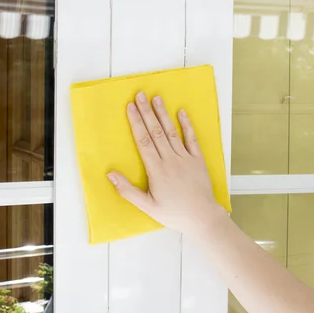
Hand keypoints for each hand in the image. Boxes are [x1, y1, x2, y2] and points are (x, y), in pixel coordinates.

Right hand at [107, 92, 225, 237]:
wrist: (202, 217)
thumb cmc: (173, 214)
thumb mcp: (147, 206)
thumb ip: (128, 190)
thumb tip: (110, 174)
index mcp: (157, 170)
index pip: (143, 141)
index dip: (136, 122)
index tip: (130, 108)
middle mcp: (171, 160)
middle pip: (156, 132)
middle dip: (147, 112)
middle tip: (140, 95)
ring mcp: (185, 158)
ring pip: (172, 132)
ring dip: (163, 114)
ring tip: (156, 98)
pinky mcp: (198, 160)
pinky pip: (192, 139)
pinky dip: (187, 125)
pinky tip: (181, 112)